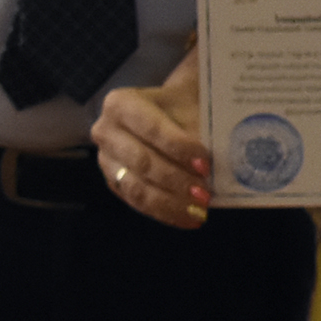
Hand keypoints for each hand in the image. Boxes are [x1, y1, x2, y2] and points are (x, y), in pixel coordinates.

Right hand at [92, 75, 211, 228]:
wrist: (170, 107)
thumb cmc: (182, 102)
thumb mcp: (191, 103)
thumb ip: (198, 130)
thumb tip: (214, 163)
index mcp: (121, 103)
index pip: (152, 128)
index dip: (178, 148)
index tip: (205, 164)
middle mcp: (106, 131)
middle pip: (142, 162)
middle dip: (176, 180)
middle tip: (205, 194)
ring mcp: (107, 160)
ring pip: (137, 188)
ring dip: (171, 203)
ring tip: (200, 211)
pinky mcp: (114, 182)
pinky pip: (138, 203)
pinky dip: (165, 212)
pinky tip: (189, 218)